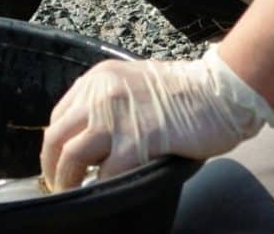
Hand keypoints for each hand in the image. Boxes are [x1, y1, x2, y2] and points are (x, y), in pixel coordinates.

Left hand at [40, 46, 273, 190]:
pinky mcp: (137, 141)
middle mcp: (101, 93)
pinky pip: (105, 175)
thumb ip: (108, 104)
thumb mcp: (134, 85)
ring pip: (72, 157)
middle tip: (62, 187)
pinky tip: (110, 193)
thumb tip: (87, 141)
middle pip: (57, 137)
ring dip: (69, 182)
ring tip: (77, 195)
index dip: (57, 146)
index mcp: (99, 78)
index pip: (60, 117)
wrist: (218, 93)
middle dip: (54, 168)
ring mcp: (117, 117)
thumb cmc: (183, 94)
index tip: (61, 165)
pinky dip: (102, 189)